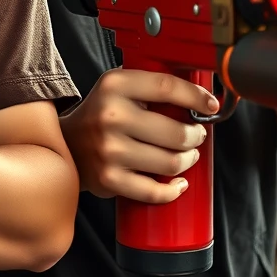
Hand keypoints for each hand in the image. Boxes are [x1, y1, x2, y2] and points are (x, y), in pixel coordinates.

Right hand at [61, 69, 219, 203]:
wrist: (65, 143)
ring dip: (187, 160)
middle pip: (175, 131)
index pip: (166, 86)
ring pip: (171, 162)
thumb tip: (199, 95)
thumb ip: (149, 86)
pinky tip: (178, 182)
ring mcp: (109, 149)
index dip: (195, 97)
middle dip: (195, 136)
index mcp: (114, 85)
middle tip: (195, 135)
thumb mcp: (118, 88)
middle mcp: (110, 116)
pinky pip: (155, 191)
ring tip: (186, 155)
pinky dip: (173, 189)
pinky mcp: (109, 179)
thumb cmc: (101, 114)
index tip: (210, 105)